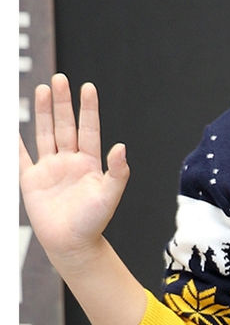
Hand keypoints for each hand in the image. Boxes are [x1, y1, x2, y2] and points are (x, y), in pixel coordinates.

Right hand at [19, 74, 129, 267]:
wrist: (72, 244)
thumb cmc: (93, 222)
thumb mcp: (110, 196)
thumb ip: (117, 172)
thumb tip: (122, 147)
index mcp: (90, 163)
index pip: (89, 129)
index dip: (88, 109)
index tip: (87, 88)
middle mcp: (70, 161)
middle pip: (65, 126)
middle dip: (62, 103)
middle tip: (60, 79)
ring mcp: (50, 169)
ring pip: (45, 134)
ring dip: (44, 113)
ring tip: (43, 90)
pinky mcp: (32, 180)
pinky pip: (21, 157)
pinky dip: (15, 142)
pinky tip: (12, 125)